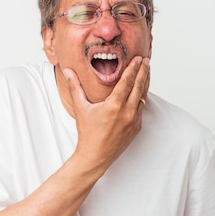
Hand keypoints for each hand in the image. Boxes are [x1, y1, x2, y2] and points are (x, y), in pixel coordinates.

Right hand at [63, 56, 149, 173]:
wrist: (95, 156)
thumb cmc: (87, 133)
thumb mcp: (80, 108)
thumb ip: (75, 87)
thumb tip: (68, 71)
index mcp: (114, 105)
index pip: (127, 81)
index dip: (134, 68)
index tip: (139, 58)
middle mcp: (127, 112)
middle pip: (139, 86)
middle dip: (143, 71)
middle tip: (146, 60)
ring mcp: (134, 120)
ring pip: (143, 97)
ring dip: (145, 83)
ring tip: (146, 72)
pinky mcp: (136, 127)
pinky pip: (141, 109)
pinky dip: (142, 98)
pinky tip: (141, 91)